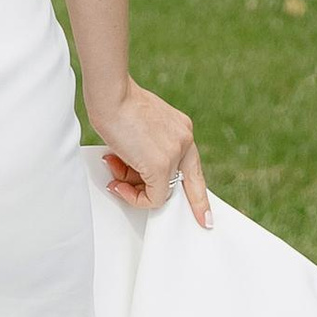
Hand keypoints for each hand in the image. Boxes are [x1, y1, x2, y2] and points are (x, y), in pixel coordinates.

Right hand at [92, 79, 211, 226]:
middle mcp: (184, 140)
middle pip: (190, 181)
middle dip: (198, 204)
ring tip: (116, 175)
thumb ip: (146, 148)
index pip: (193, 164)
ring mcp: (174, 154)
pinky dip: (134, 197)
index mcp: (181, 128)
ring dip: (135, 187)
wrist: (110, 95)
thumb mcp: (139, 126)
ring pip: (162, 190)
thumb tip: (134, 171)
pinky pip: (153, 197)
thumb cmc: (115, 105)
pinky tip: (118, 185)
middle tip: (205, 221)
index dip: (199, 189)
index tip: (206, 210)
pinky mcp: (161, 167)